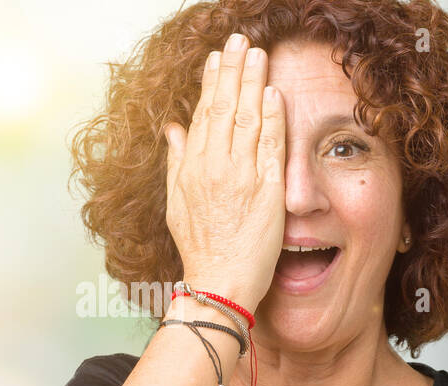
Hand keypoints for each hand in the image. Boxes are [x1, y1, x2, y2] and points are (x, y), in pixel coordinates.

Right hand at [162, 33, 284, 312]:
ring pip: (246, 118)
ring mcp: (240, 177)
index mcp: (192, 167)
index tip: (218, 57)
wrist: (220, 283)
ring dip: (253, 83)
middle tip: (240, 40)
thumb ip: (176, 162)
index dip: (212, 81)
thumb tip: (173, 129)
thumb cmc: (201, 250)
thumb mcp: (177, 203)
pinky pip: (269, 147)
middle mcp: (214, 166)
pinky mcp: (266, 191)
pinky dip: (271, 118)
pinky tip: (274, 94)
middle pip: (223, 107)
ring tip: (259, 54)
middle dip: (233, 70)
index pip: (203, 113)